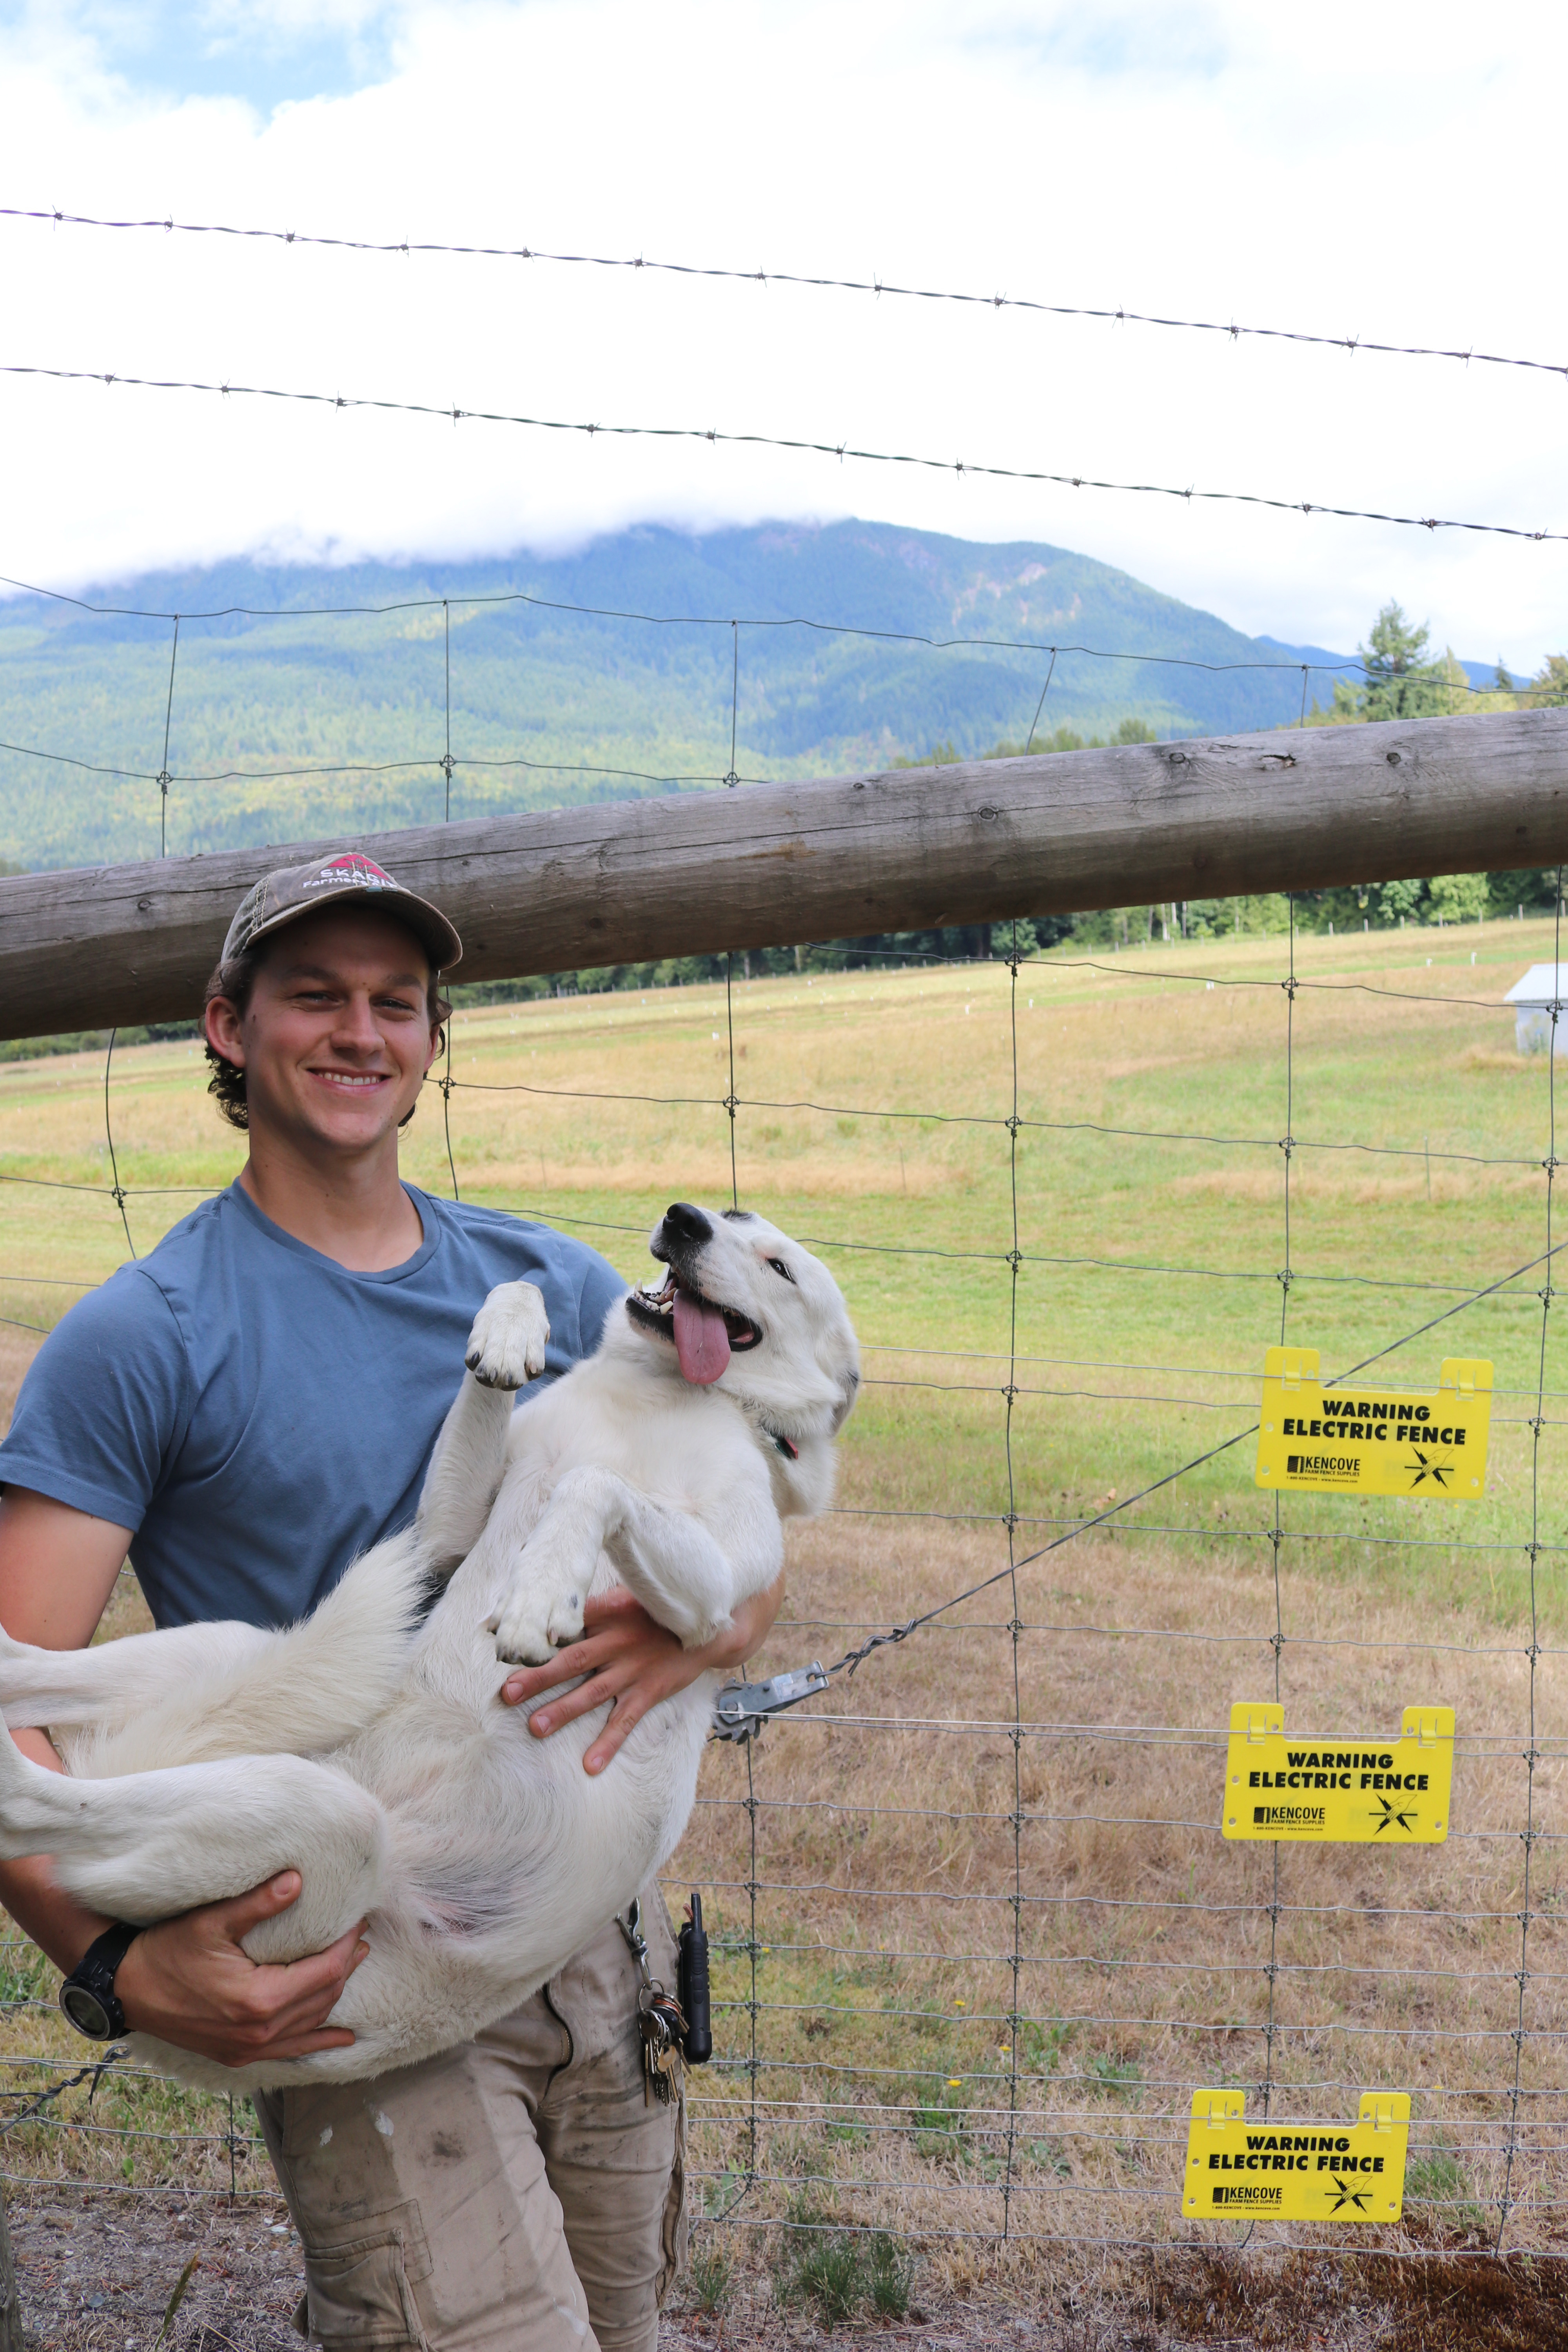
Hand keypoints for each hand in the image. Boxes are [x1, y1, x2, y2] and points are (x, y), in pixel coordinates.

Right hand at [115, 1872, 367, 2069]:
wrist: (125, 1990)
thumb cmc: (166, 1951)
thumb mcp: (212, 1922)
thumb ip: (258, 1903)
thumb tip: (297, 1880)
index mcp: (258, 2000)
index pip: (323, 1973)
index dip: (346, 1946)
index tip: (358, 1921)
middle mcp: (259, 2031)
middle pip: (322, 1998)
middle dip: (346, 1966)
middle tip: (360, 1937)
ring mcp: (248, 2047)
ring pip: (310, 2023)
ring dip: (335, 1996)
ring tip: (353, 1966)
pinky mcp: (238, 2053)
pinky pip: (291, 2050)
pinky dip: (318, 2041)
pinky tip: (341, 2040)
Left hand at [502, 1573, 784, 1774]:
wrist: (709, 1627)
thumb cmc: (658, 1612)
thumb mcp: (626, 1598)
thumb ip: (591, 1607)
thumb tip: (552, 1610)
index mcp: (608, 1615)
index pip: (565, 1623)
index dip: (534, 1632)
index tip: (500, 1640)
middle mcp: (617, 1642)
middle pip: (571, 1659)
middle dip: (537, 1677)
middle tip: (506, 1693)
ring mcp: (633, 1669)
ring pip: (592, 1692)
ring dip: (563, 1710)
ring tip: (534, 1727)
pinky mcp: (650, 1692)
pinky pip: (625, 1721)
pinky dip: (608, 1744)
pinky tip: (590, 1765)